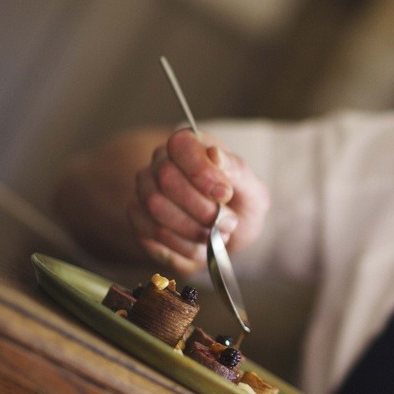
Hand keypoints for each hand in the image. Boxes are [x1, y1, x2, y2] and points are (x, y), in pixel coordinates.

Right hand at [128, 128, 269, 274]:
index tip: (225, 194)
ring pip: (156, 208)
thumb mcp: (254, 191)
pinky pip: (151, 235)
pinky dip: (183, 247)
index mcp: (190, 146)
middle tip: (229, 222)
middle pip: (166, 180)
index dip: (201, 171)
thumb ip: (237, 171)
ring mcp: (145, 191)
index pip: (181, 145)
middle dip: (203, 209)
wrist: (230, 236)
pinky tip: (201, 247)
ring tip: (218, 235)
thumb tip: (215, 154)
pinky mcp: (139, 220)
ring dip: (194, 230)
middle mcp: (161, 163)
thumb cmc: (241, 206)